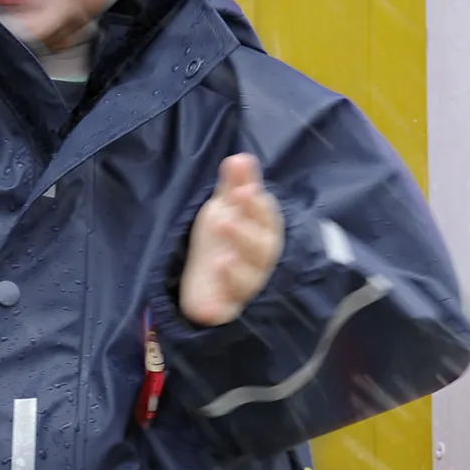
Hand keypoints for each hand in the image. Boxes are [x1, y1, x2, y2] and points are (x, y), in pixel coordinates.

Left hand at [179, 154, 283, 326]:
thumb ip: (235, 185)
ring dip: (236, 272)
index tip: (243, 192)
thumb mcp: (226, 208)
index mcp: (263, 231)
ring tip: (221, 260)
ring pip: (248, 282)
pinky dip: (219, 308)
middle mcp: (260, 261)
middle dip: (245, 235)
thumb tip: (240, 157)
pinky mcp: (227, 308)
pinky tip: (206, 308)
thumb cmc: (222, 236)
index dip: (255, 207)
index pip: (266, 218)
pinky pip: (227, 311)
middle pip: (261, 250)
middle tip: (224, 221)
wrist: (203, 276)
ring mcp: (245, 286)